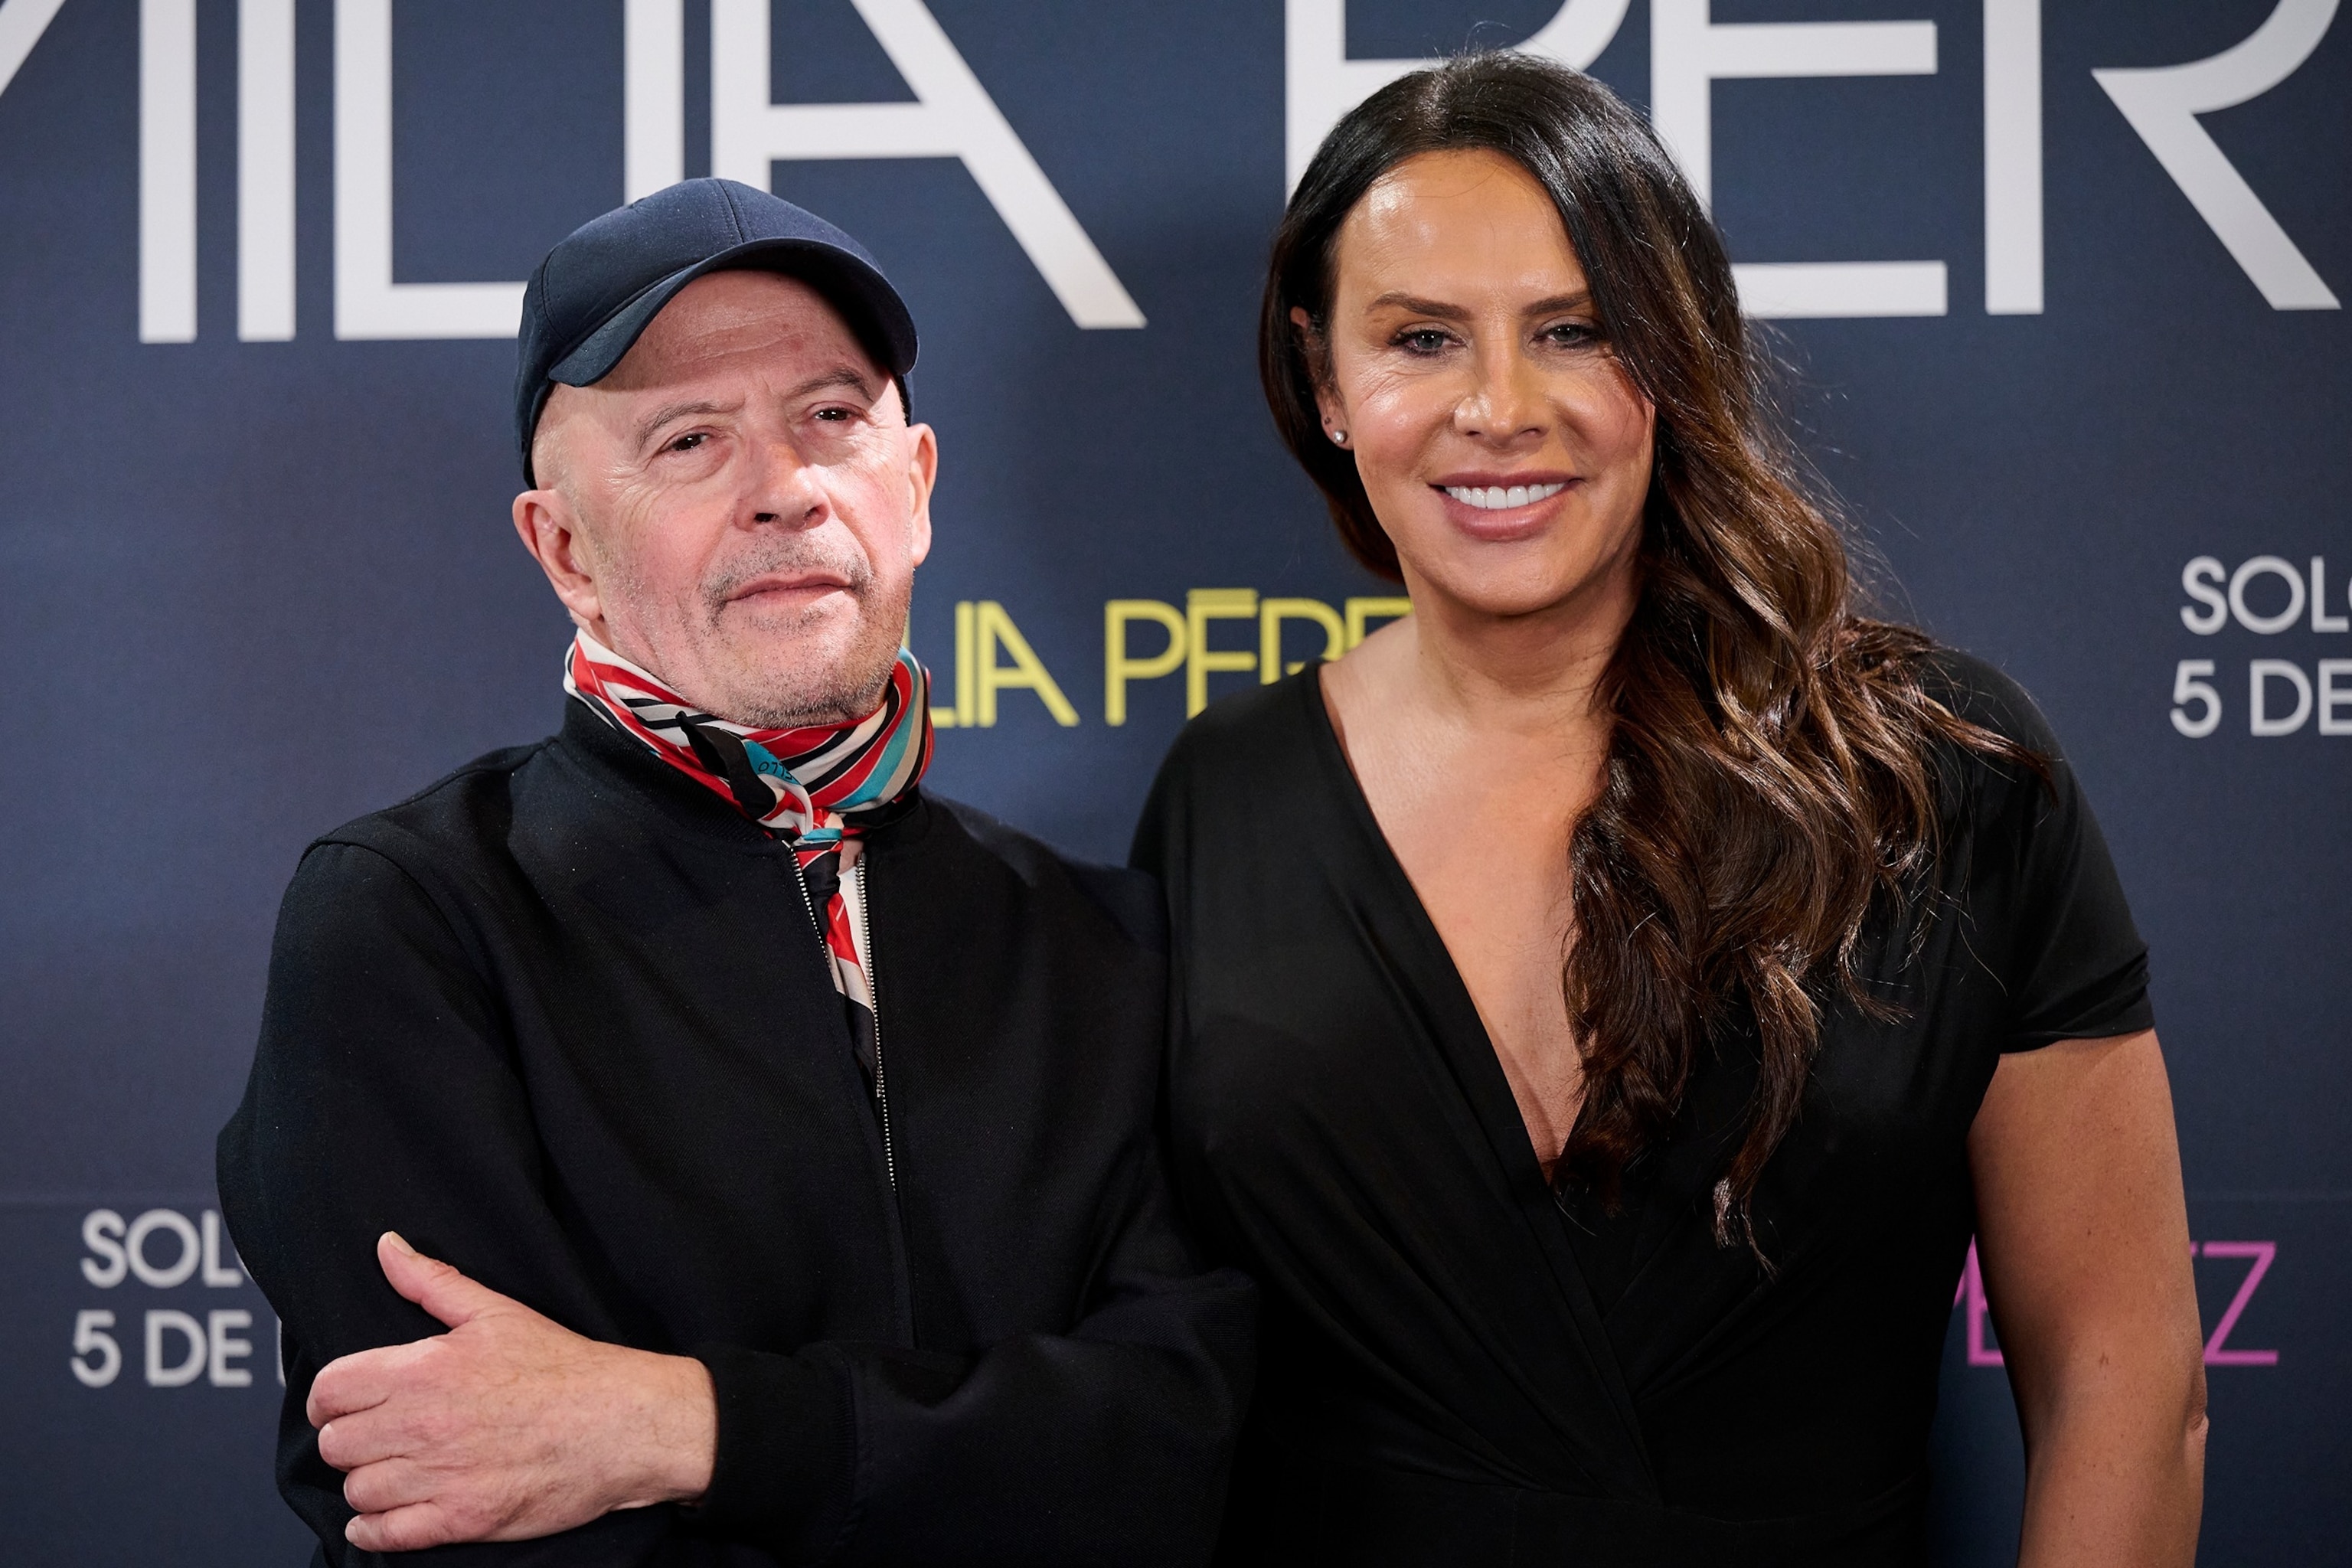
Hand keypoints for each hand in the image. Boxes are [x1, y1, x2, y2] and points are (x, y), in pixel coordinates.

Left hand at [307, 1232, 715, 1552]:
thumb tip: (387, 1248)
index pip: (330, 1389)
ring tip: (390, 1471)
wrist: (622, 1423)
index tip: (341, 1402)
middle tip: (375, 1434)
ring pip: (357, 1490)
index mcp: (424, 1369)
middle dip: (349, 1438)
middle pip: (335, 1444)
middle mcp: (423, 1425)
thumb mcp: (496, 1311)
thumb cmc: (563, 1367)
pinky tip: (383, 1516)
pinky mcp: (460, 1520)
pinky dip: (371, 1530)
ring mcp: (440, 1477)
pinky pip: (383, 1535)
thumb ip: (431, 1280)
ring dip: (366, 1482)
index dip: (327, 1397)